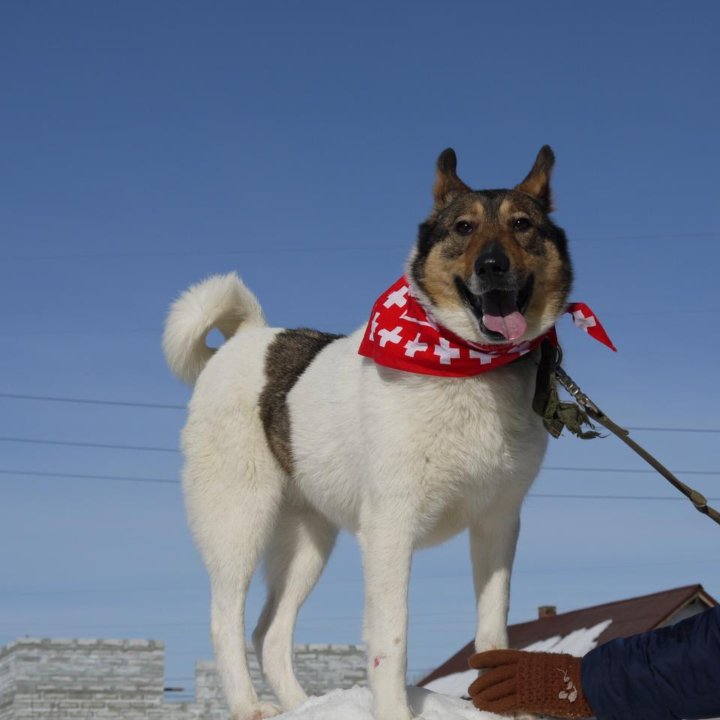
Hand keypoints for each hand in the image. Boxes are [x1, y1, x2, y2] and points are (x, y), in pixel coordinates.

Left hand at [467, 649, 592, 717]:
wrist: (585, 681)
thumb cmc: (572, 673)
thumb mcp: (548, 664)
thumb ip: (535, 668)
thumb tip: (530, 673)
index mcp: (527, 658)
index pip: (499, 657)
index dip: (484, 660)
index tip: (472, 662)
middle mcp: (522, 669)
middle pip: (495, 674)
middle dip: (482, 682)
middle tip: (472, 689)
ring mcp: (525, 683)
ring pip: (497, 688)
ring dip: (484, 695)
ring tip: (475, 700)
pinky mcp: (529, 699)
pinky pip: (506, 702)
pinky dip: (494, 705)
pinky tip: (485, 707)